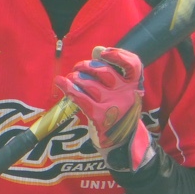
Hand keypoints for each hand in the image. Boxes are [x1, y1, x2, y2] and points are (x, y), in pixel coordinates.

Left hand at [55, 46, 151, 168]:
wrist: (121, 142)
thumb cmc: (116, 111)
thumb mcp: (119, 92)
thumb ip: (110, 70)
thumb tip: (97, 50)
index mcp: (133, 86)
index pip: (133, 65)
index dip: (119, 55)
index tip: (103, 52)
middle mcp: (126, 95)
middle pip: (105, 72)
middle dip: (87, 66)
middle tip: (77, 68)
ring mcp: (114, 107)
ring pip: (90, 85)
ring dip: (76, 78)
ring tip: (70, 78)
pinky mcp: (100, 118)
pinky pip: (81, 98)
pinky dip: (69, 88)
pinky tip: (60, 82)